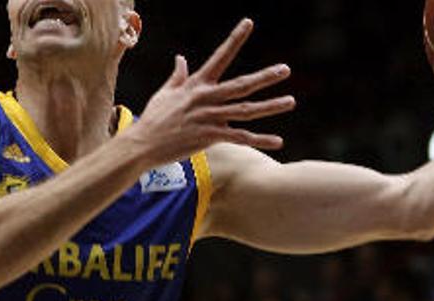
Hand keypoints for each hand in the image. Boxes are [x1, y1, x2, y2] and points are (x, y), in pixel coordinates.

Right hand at [130, 18, 294, 165]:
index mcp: (197, 85)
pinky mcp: (209, 137)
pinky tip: (277, 141)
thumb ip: (177, 75)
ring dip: (270, 106)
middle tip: (285, 69)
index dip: (235, 39)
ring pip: (246, 110)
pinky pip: (240, 137)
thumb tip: (180, 58)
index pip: (220, 57)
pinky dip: (259, 139)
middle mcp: (206, 98)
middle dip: (265, 77)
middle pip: (242, 85)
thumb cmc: (153, 119)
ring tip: (290, 101)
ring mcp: (209, 117)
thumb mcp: (164, 93)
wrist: (142, 145)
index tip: (248, 22)